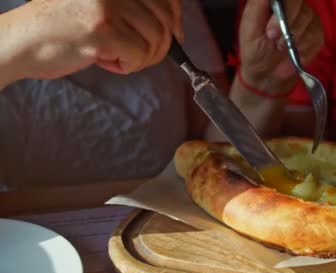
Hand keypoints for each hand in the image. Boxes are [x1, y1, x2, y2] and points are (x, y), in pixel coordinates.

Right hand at [8, 0, 181, 79]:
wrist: (22, 41)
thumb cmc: (63, 27)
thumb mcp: (101, 6)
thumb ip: (133, 8)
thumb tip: (174, 24)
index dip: (175, 18)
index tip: (175, 36)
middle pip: (164, 20)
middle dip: (160, 46)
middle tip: (140, 56)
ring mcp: (107, 5)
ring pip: (156, 40)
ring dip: (143, 58)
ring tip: (118, 57)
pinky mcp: (102, 30)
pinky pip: (139, 56)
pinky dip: (129, 66)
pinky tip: (107, 61)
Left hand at [238, 0, 323, 93]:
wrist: (266, 73)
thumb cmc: (255, 48)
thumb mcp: (249, 26)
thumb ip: (258, 4)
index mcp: (278, 1)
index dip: (283, 8)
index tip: (271, 28)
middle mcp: (295, 5)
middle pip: (298, 2)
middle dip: (285, 24)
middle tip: (273, 39)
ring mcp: (308, 18)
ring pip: (307, 18)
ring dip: (291, 38)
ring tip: (280, 48)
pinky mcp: (317, 34)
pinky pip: (315, 36)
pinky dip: (301, 48)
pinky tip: (293, 53)